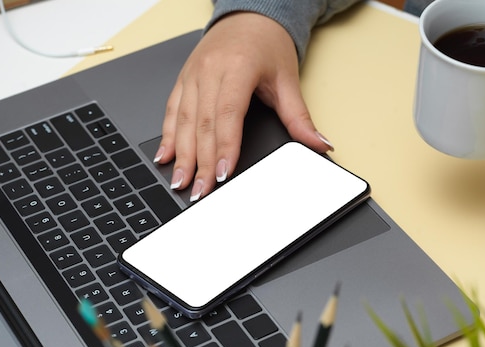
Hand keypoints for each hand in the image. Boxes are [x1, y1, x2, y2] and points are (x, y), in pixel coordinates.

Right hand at [155, 12, 333, 200]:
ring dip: (181, 154)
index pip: (228, 115)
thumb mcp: (287, 79)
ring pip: (184, 120)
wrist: (249, 15)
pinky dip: (168, 135)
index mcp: (236, 68)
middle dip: (200, 162)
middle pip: (203, 124)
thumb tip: (319, 144)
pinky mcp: (183, 79)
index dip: (224, 147)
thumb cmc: (267, 43)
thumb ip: (299, 117)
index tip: (222, 174)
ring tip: (180, 181)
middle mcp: (209, 70)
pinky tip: (165, 156)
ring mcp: (193, 74)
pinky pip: (172, 110)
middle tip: (200, 191)